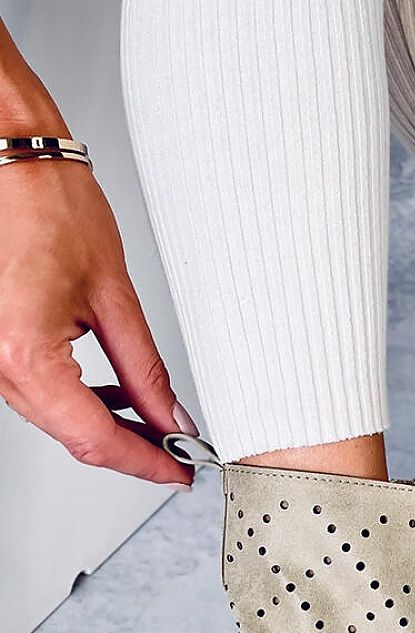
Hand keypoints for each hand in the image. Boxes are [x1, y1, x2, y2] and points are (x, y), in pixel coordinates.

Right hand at [0, 148, 194, 485]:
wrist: (8, 160)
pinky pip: (38, 392)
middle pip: (73, 436)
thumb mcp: (113, 295)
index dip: (145, 463)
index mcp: (25, 356)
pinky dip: (79, 401)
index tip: (180, 472)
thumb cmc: (47, 204)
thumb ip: (144, 369)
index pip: (95, 439)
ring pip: (56, 419)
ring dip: (106, 427)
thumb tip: (170, 417)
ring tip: (158, 427)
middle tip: (180, 454)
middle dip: (131, 449)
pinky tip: (115, 398)